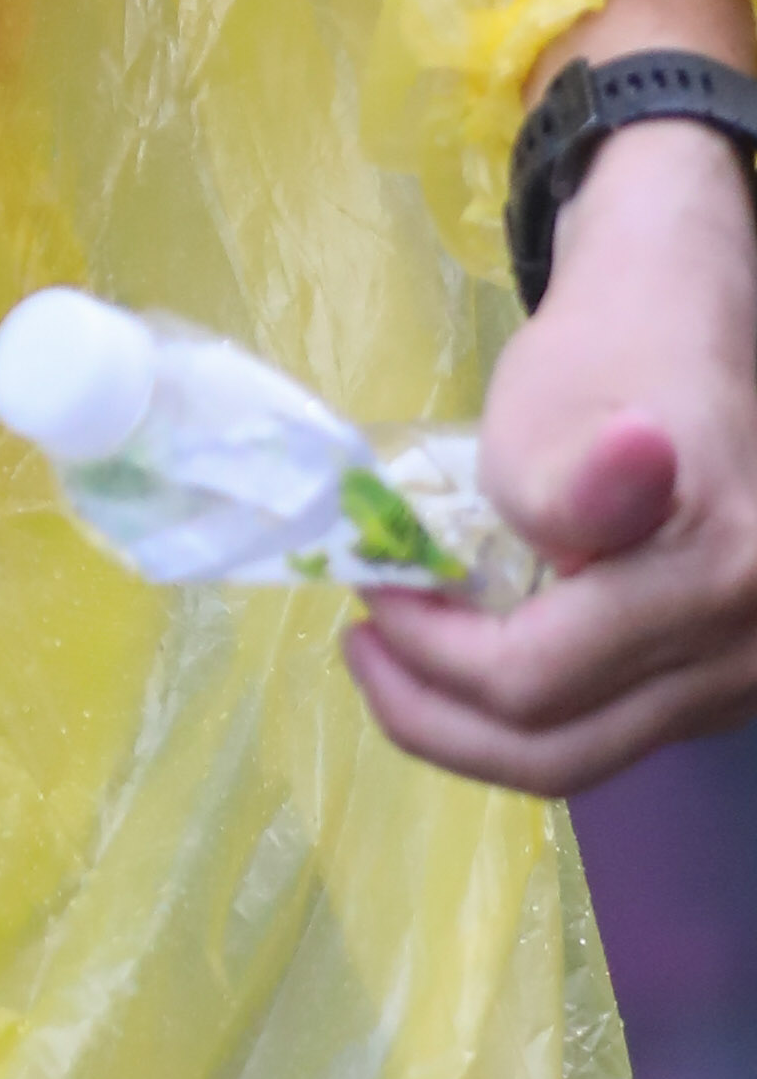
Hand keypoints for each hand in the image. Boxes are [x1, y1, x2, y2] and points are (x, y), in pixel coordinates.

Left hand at [346, 117, 756, 796]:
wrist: (691, 322)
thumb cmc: (613, 351)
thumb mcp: (556, 403)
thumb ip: (559, 491)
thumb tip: (574, 531)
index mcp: (717, 575)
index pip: (534, 675)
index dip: (427, 650)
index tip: (368, 588)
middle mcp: (750, 647)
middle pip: (558, 751)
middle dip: (434, 715)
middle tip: (361, 647)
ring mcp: (746, 674)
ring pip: (584, 756)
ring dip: (473, 724)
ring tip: (402, 659)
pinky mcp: (726, 682)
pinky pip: (613, 731)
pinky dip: (529, 713)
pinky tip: (474, 655)